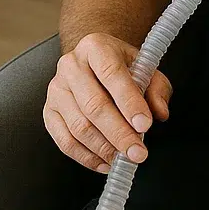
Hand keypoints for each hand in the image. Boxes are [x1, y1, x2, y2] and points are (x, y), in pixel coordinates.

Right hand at [43, 32, 171, 172]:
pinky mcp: (49, 111)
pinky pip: (65, 141)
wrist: (93, 64)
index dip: (129, 102)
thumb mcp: (145, 69)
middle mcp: (71, 65)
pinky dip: (87, 157)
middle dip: (119, 133)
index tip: (145, 125)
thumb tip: (159, 112)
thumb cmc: (121, 68)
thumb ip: (156, 88)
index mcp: (95, 47)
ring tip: (124, 158)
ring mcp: (56, 89)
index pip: (111, 74)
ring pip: (78, 126)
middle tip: (137, 152)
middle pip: (93, 105)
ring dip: (104, 148)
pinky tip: (105, 162)